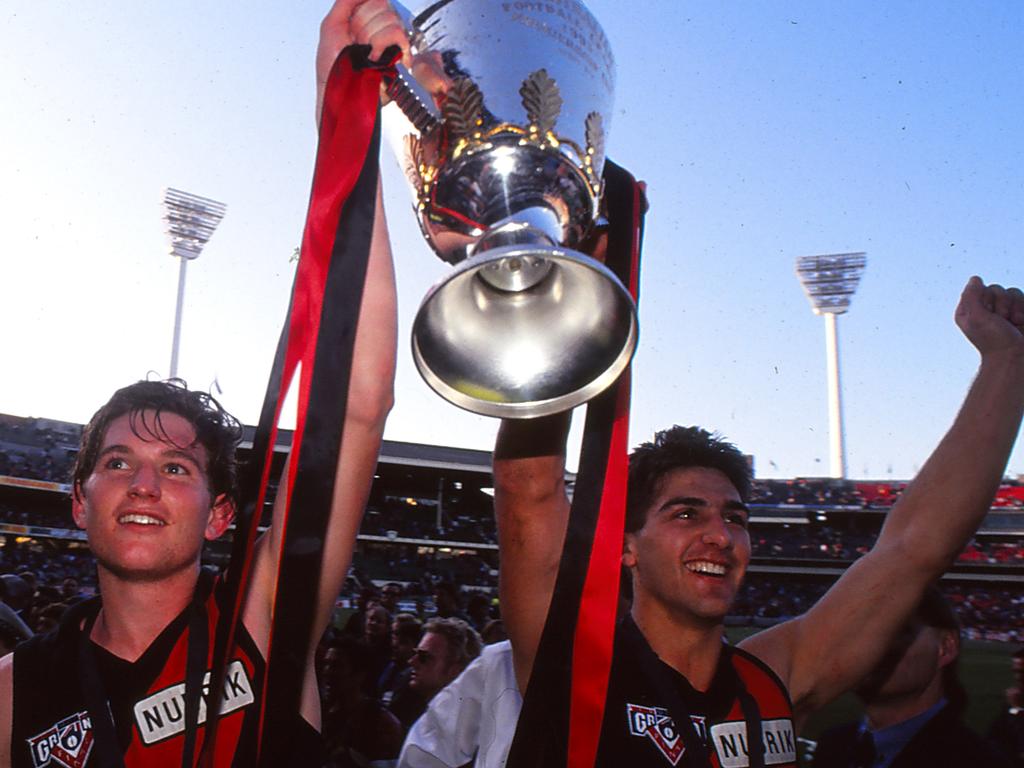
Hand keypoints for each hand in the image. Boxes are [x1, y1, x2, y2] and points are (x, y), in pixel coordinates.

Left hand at [316, 0, 411, 119]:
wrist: (340, 91)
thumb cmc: (332, 67)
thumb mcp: (331, 25)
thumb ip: (346, 1)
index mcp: (365, 20)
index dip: (361, 11)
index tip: (351, 27)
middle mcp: (381, 28)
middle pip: (383, 4)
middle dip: (364, 24)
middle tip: (356, 42)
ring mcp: (392, 41)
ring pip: (391, 19)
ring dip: (371, 37)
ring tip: (366, 52)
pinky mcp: (401, 55)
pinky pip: (398, 34)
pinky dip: (382, 43)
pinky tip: (375, 56)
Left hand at [955, 276, 1023, 356]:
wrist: (1016, 358)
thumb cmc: (994, 340)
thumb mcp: (976, 317)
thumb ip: (972, 295)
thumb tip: (975, 278)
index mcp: (969, 310)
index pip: (979, 287)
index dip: (986, 299)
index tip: (987, 315)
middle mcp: (984, 309)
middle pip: (997, 288)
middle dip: (1002, 305)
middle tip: (1002, 322)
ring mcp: (1002, 311)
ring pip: (1013, 292)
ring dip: (1015, 308)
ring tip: (1013, 324)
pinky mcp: (1018, 313)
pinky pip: (1023, 298)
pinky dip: (1023, 309)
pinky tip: (1020, 323)